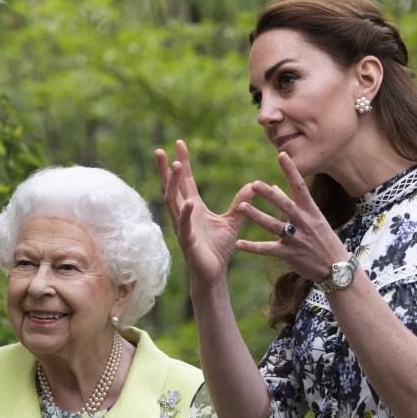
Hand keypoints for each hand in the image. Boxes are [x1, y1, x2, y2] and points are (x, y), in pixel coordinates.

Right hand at [155, 140, 251, 285]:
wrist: (214, 274)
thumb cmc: (219, 249)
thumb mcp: (233, 220)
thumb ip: (240, 202)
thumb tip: (254, 184)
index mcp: (194, 207)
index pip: (186, 181)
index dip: (183, 162)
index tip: (179, 143)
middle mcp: (185, 214)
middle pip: (172, 187)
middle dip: (167, 169)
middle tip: (162, 150)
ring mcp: (183, 227)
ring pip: (173, 202)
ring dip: (173, 184)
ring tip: (175, 166)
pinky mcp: (187, 241)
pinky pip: (184, 225)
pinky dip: (185, 214)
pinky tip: (188, 202)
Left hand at [232, 152, 349, 281]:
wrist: (337, 268)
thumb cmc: (324, 240)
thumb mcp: (314, 219)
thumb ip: (292, 203)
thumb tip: (274, 187)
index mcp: (311, 211)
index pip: (300, 186)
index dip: (291, 170)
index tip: (281, 155)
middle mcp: (304, 222)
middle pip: (285, 205)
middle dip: (269, 195)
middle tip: (254, 184)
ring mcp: (297, 238)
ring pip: (274, 225)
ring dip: (257, 216)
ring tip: (241, 207)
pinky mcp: (290, 254)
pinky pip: (268, 249)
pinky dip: (253, 247)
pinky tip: (239, 243)